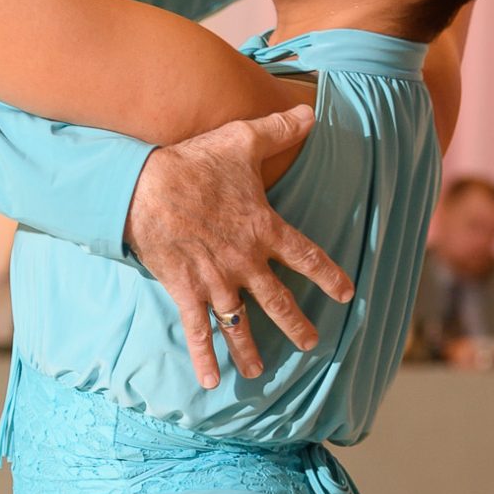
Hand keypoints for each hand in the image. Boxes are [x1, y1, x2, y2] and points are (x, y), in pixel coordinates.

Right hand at [124, 105, 352, 387]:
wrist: (147, 187)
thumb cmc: (195, 162)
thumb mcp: (242, 139)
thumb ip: (280, 129)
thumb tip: (310, 111)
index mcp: (265, 229)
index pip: (308, 257)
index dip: (329, 277)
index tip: (346, 295)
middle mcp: (246, 262)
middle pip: (279, 302)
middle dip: (297, 326)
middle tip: (311, 345)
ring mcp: (216, 281)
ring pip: (240, 325)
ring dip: (250, 351)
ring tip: (260, 373)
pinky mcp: (186, 290)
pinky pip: (198, 331)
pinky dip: (203, 358)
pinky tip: (210, 383)